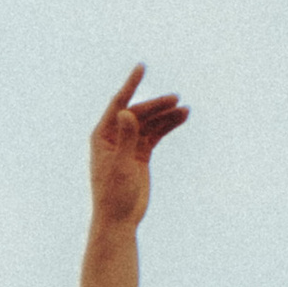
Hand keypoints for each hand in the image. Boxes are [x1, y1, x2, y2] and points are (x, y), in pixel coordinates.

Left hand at [88, 65, 188, 234]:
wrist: (119, 219)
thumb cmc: (113, 195)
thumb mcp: (120, 165)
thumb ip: (125, 138)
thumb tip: (126, 112)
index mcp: (102, 135)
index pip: (118, 103)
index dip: (130, 84)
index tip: (142, 67)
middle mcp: (114, 136)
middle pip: (138, 112)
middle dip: (156, 105)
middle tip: (176, 99)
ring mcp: (128, 145)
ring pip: (150, 123)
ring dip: (166, 115)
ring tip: (185, 109)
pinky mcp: (141, 154)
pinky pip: (156, 134)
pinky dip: (168, 126)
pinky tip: (182, 118)